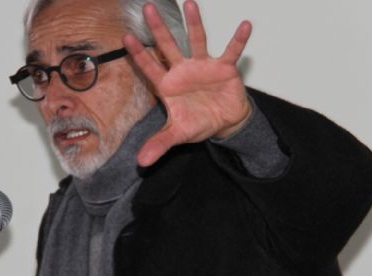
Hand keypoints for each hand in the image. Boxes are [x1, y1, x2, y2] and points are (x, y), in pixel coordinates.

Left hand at [123, 0, 252, 166]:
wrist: (224, 122)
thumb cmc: (198, 123)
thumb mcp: (178, 134)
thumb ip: (159, 144)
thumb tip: (142, 163)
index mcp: (168, 85)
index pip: (149, 67)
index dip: (139, 54)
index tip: (126, 38)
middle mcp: (183, 70)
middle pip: (168, 46)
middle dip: (159, 29)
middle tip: (148, 8)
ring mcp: (203, 66)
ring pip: (197, 41)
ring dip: (194, 23)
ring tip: (190, 4)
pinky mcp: (224, 69)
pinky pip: (232, 52)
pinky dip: (239, 40)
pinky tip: (245, 26)